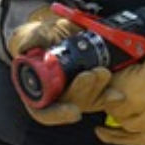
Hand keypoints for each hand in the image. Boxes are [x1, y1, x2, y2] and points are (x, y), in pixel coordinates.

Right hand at [8, 6, 113, 125]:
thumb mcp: (31, 34)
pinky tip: (118, 93)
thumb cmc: (41, 36)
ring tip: (103, 72)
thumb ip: (28, 40)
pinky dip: (110, 95)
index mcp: (37, 91)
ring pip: (88, 102)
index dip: (58, 114)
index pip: (45, 113)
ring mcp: (76, 94)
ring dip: (98, 91)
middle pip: (71, 105)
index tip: (73, 111)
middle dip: (83, 93)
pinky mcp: (92, 89)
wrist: (61, 29)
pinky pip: (102, 96)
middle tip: (90, 75)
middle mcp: (57, 98)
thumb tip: (26, 47)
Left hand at [95, 40, 144, 144]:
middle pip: (111, 108)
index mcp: (135, 84)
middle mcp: (140, 106)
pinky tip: (103, 133)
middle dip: (110, 99)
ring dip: (117, 114)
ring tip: (117, 105)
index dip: (101, 84)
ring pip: (120, 123)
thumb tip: (108, 63)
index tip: (102, 80)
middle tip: (115, 90)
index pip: (104, 89)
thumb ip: (126, 61)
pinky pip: (132, 142)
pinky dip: (115, 138)